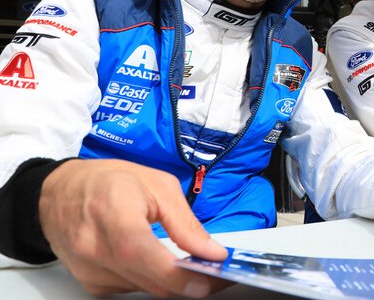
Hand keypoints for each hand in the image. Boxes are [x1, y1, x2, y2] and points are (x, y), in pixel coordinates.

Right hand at [39, 159, 228, 296]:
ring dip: (171, 283)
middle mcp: (95, 248)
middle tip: (215, 275)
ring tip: (193, 267)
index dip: (180, 275)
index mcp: (114, 214)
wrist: (60, 192)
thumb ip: (185, 223)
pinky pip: (129, 289)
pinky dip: (150, 280)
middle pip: (149, 280)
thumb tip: (212, 252)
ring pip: (143, 288)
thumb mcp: (158, 186)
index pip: (146, 256)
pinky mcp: (89, 282)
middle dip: (188, 283)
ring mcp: (89, 269)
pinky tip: (160, 265)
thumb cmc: (109, 181)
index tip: (211, 279)